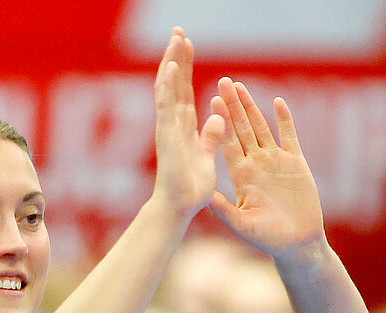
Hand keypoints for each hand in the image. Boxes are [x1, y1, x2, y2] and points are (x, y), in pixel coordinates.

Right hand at [150, 28, 229, 219]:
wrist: (179, 209)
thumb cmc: (191, 189)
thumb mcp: (208, 157)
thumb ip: (212, 137)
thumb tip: (218, 118)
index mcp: (184, 127)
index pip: (184, 90)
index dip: (184, 67)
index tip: (186, 45)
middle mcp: (173, 123)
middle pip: (175, 82)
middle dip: (176, 56)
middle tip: (179, 31)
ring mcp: (168, 128)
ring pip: (168, 88)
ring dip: (172, 63)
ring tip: (176, 38)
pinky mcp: (166, 137)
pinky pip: (167, 107)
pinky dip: (167, 86)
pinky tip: (170, 66)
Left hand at [208, 79, 325, 257]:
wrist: (298, 244)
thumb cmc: (269, 239)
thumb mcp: (242, 224)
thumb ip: (224, 210)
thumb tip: (205, 196)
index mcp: (241, 175)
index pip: (227, 142)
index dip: (220, 122)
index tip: (210, 100)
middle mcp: (256, 163)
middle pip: (242, 128)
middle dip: (232, 105)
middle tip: (222, 81)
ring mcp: (276, 161)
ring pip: (262, 127)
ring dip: (252, 106)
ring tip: (241, 86)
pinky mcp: (296, 162)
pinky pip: (290, 136)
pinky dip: (284, 119)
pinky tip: (278, 102)